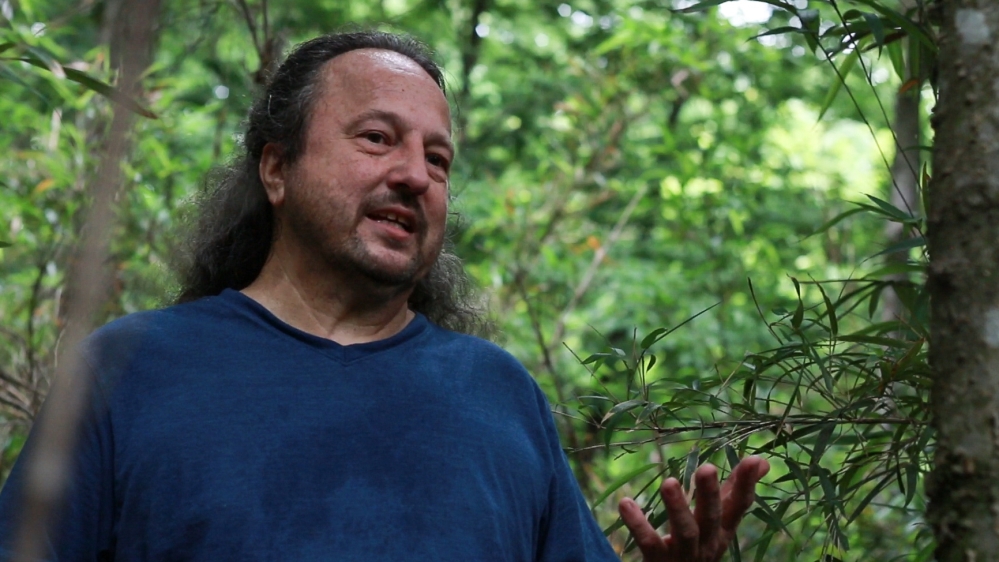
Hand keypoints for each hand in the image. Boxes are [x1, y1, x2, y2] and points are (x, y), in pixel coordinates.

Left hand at [618, 456, 769, 561]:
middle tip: (707, 468)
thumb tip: (762, 460)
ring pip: (685, 532)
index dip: (747, 484)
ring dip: (678, 508)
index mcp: (723, 530)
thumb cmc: (700, 546)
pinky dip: (638, 523)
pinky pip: (649, 542)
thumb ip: (735, 491)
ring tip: (669, 483)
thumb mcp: (719, 521)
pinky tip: (626, 503)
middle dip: (710, 494)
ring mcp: (685, 554)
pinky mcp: (659, 561)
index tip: (754, 460)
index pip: (739, 505)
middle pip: (711, 518)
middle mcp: (708, 543)